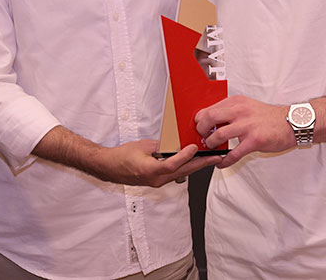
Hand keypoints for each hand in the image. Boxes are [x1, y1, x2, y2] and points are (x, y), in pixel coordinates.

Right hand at [94, 139, 221, 186]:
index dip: (184, 156)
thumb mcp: (142, 146)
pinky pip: (174, 174)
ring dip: (195, 166)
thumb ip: (160, 146)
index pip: (172, 164)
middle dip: (201, 164)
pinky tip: (192, 161)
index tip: (195, 148)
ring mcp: (157, 182)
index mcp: (150, 170)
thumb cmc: (122, 156)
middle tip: (216, 157)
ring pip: (181, 173)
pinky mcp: (157, 181)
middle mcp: (156, 180)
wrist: (109, 167)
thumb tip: (175, 144)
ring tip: (209, 158)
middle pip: (183, 171)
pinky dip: (185, 167)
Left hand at [195, 96, 294, 167]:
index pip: (209, 109)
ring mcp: (247, 126)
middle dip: (201, 131)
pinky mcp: (254, 141)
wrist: (292, 123)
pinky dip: (224, 161)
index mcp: (236, 102)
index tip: (199, 128)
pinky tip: (221, 163)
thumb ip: (230, 112)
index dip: (200, 120)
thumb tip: (211, 121)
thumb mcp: (247, 106)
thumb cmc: (268, 117)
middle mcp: (239, 111)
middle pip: (209, 119)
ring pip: (218, 136)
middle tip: (203, 138)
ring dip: (211, 145)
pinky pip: (234, 153)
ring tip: (212, 149)